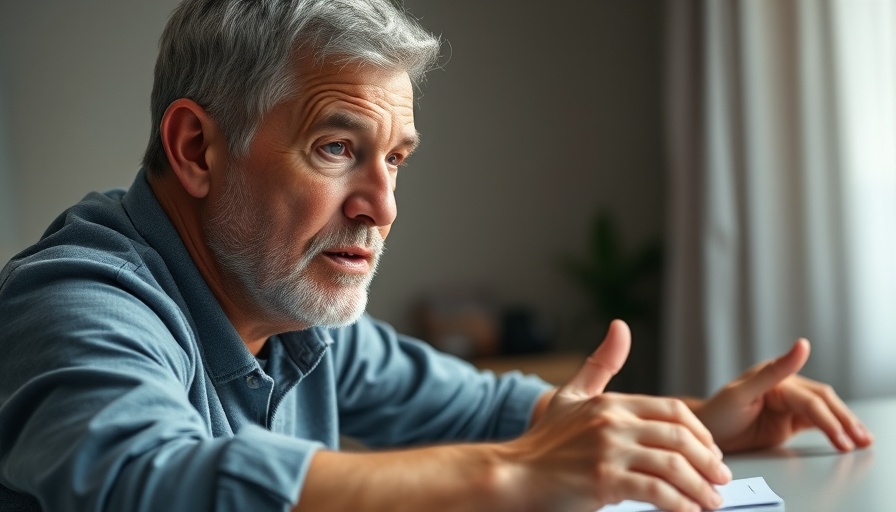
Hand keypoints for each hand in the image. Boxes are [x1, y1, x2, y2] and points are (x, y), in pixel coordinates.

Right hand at [507, 320, 730, 511]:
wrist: (514, 475)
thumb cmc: (544, 441)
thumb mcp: (572, 395)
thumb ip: (601, 363)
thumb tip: (621, 326)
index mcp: (611, 403)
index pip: (673, 411)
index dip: (701, 433)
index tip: (711, 451)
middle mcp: (613, 422)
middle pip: (680, 438)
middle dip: (708, 461)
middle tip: (721, 478)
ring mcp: (609, 451)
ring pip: (674, 466)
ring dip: (700, 487)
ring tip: (711, 501)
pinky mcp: (605, 481)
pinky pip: (656, 492)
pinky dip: (679, 504)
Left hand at [694, 338, 873, 452]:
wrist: (704, 432)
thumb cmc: (717, 412)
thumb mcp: (741, 392)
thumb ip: (774, 371)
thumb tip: (803, 344)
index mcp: (775, 378)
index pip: (809, 400)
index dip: (828, 419)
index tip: (843, 435)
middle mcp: (785, 388)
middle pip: (824, 402)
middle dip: (845, 421)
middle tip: (862, 440)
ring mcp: (788, 405)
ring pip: (824, 411)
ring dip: (844, 425)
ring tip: (864, 442)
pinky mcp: (788, 421)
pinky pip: (816, 422)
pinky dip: (833, 430)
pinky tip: (848, 439)